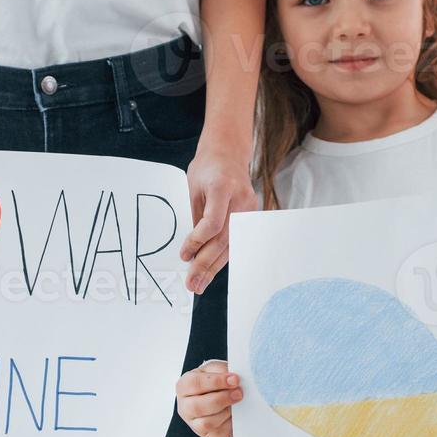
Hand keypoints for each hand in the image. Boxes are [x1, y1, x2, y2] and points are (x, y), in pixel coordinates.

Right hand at [176, 359, 243, 436]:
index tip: (235, 379)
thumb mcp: (215, 369)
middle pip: (198, 406)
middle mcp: (185, 406)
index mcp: (184, 386)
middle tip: (239, 393)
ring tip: (236, 404)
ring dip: (226, 412)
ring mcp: (194, 423)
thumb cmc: (214, 382)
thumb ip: (222, 370)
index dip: (216, 382)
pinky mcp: (207, 435)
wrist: (218, 395)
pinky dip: (230, 424)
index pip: (195, 384)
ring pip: (207, 423)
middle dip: (222, 399)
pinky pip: (219, 433)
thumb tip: (233, 379)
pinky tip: (234, 415)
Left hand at [180, 131, 256, 294]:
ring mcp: (250, 208)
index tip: (184, 255)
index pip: (213, 222)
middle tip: (192, 284)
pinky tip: (210, 270)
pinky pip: (236, 240)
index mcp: (223, 186)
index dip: (198, 241)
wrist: (229, 152)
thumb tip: (191, 251)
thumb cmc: (207, 168)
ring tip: (199, 284)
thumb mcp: (193, 187)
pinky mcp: (252, 215)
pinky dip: (222, 257)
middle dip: (206, 264)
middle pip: (224, 239)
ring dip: (214, 267)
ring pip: (232, 244)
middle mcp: (241, 198)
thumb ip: (195, 217)